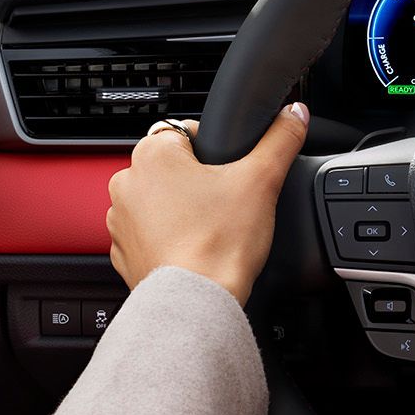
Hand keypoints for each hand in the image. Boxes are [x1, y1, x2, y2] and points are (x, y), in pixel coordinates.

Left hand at [106, 103, 309, 303]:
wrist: (198, 301)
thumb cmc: (221, 243)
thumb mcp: (262, 179)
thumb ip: (281, 139)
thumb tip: (294, 114)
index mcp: (153, 154)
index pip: (186, 131)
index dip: (215, 150)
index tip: (229, 174)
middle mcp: (127, 183)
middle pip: (172, 167)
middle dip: (197, 181)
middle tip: (224, 203)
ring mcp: (120, 220)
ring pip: (158, 200)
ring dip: (179, 209)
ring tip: (210, 228)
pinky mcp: (124, 252)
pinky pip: (148, 234)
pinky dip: (168, 238)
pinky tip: (193, 248)